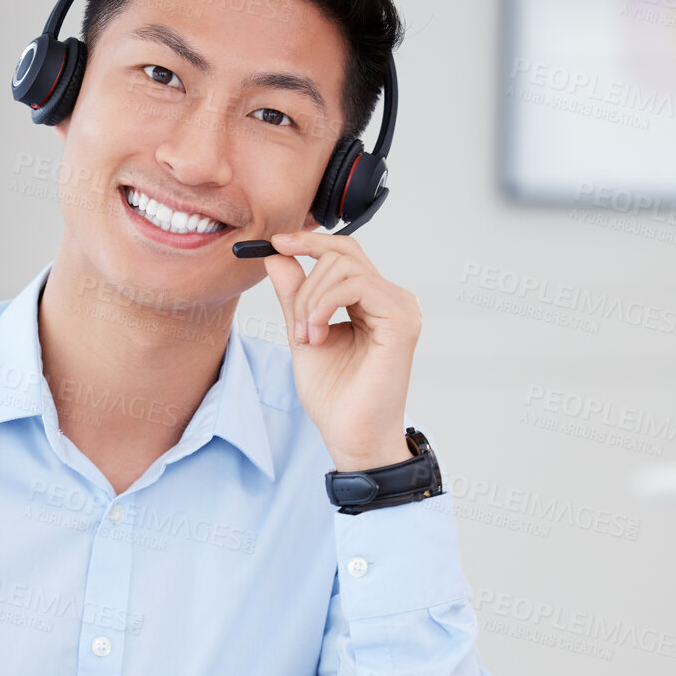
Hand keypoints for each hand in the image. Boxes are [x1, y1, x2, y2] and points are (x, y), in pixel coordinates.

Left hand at [262, 231, 420, 471]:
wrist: (350, 434)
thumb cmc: (333, 396)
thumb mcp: (303, 332)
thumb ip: (294, 294)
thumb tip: (277, 256)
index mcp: (372, 301)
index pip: (344, 253)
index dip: (309, 241)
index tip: (274, 243)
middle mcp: (391, 299)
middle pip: (343, 253)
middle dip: (305, 281)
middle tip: (295, 325)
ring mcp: (400, 307)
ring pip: (343, 267)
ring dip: (311, 300)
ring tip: (307, 337)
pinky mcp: (400, 319)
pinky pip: (356, 285)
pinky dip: (324, 304)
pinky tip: (317, 333)